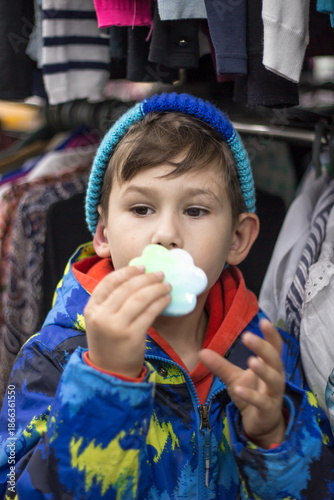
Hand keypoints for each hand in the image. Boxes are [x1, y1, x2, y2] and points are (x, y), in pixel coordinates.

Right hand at [84, 266, 170, 377]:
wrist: (110, 372)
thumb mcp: (101, 320)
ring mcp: (116, 327)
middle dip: (146, 278)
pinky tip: (167, 299)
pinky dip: (160, 303)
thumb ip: (111, 301)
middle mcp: (102, 317)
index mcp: (91, 309)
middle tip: (159, 274)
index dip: (126, 272)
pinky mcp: (132, 336)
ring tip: (166, 285)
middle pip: (126, 288)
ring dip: (156, 288)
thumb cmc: (109, 341)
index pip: (108, 283)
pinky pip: (149, 313)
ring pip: (139, 299)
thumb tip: (137, 277)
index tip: (141, 266)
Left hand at [199, 319, 285, 448]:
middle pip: (274, 359)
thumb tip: (201, 352)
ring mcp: (274, 394)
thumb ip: (221, 365)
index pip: (274, 346)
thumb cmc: (251, 393)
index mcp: (270, 365)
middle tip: (247, 336)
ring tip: (252, 360)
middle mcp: (276, 377)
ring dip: (263, 370)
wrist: (260, 423)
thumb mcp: (234, 377)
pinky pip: (261, 402)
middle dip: (262, 347)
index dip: (271, 334)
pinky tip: (238, 389)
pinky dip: (251, 395)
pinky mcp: (268, 410)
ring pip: (273, 380)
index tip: (264, 321)